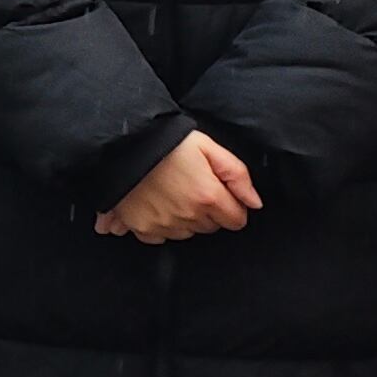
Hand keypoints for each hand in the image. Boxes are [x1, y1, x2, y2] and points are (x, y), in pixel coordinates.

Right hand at [97, 131, 261, 242]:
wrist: (122, 141)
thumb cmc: (165, 140)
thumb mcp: (208, 146)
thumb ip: (237, 175)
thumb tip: (255, 203)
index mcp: (207, 196)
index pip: (236, 220)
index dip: (231, 206)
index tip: (219, 193)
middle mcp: (187, 215)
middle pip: (211, 227)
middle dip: (207, 211)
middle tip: (192, 186)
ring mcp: (163, 223)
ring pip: (187, 233)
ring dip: (185, 219)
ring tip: (171, 193)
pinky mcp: (140, 226)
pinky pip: (159, 237)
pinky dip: (160, 225)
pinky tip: (155, 205)